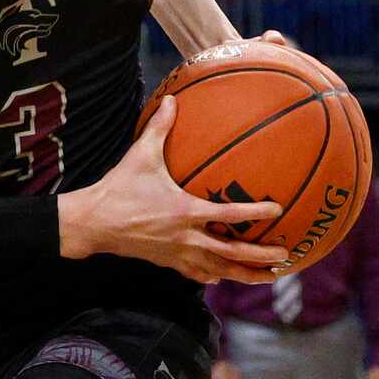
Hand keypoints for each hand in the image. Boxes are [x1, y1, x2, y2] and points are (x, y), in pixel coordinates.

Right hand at [62, 95, 286, 282]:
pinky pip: (195, 274)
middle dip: (260, 257)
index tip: (278, 210)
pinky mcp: (166, 262)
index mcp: (186, 211)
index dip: (255, 213)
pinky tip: (221, 279)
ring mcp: (177, 253)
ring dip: (244, 275)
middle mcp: (186, 237)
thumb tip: (172, 99)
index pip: (229, 216)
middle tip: (285, 256)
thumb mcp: (141, 155)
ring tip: (267, 278)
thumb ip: (160, 128)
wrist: (93, 223)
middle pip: (231, 253)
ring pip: (218, 270)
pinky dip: (211, 276)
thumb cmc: (118, 188)